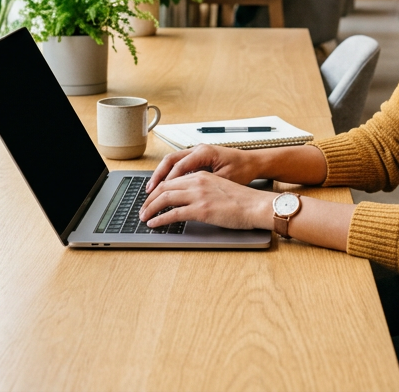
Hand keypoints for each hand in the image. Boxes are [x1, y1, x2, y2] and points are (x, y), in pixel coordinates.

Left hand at [138, 170, 271, 230]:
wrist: (255, 205)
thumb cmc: (242, 200)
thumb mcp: (220, 187)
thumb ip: (204, 189)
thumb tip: (190, 200)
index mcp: (202, 175)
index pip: (172, 180)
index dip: (158, 189)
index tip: (151, 198)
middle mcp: (198, 182)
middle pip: (164, 187)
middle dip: (150, 199)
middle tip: (142, 209)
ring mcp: (198, 195)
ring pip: (165, 199)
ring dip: (150, 209)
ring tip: (144, 217)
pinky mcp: (201, 210)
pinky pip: (173, 214)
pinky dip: (160, 219)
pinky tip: (154, 223)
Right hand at [146, 144, 260, 193]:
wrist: (254, 162)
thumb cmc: (243, 170)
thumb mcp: (224, 180)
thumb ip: (205, 186)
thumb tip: (186, 197)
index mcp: (204, 152)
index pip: (178, 167)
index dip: (166, 182)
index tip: (157, 195)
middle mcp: (198, 149)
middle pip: (170, 161)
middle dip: (157, 177)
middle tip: (148, 193)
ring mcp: (197, 153)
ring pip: (172, 162)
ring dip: (161, 176)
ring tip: (152, 191)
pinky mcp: (199, 159)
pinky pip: (179, 165)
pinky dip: (170, 175)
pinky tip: (165, 187)